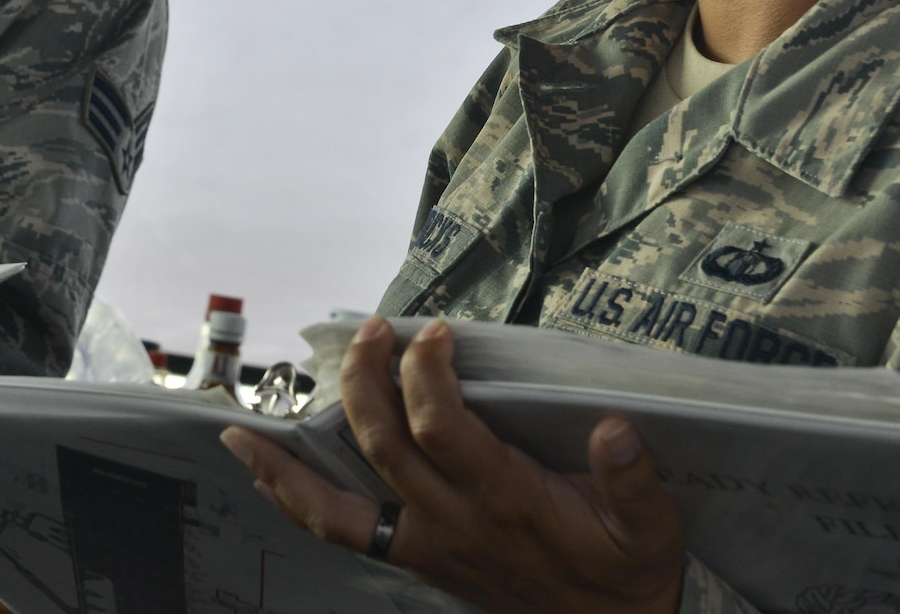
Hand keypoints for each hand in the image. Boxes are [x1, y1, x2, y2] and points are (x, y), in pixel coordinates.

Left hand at [222, 316, 686, 613]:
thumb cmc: (627, 571)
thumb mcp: (652, 529)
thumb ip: (633, 480)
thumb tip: (615, 429)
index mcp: (505, 500)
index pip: (445, 429)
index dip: (430, 376)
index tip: (434, 331)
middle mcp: (451, 520)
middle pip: (383, 444)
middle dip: (367, 379)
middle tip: (373, 329)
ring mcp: (422, 541)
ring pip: (338, 502)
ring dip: (292, 458)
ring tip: (248, 423)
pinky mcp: (410, 554)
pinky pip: (339, 528)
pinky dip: (293, 498)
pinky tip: (263, 466)